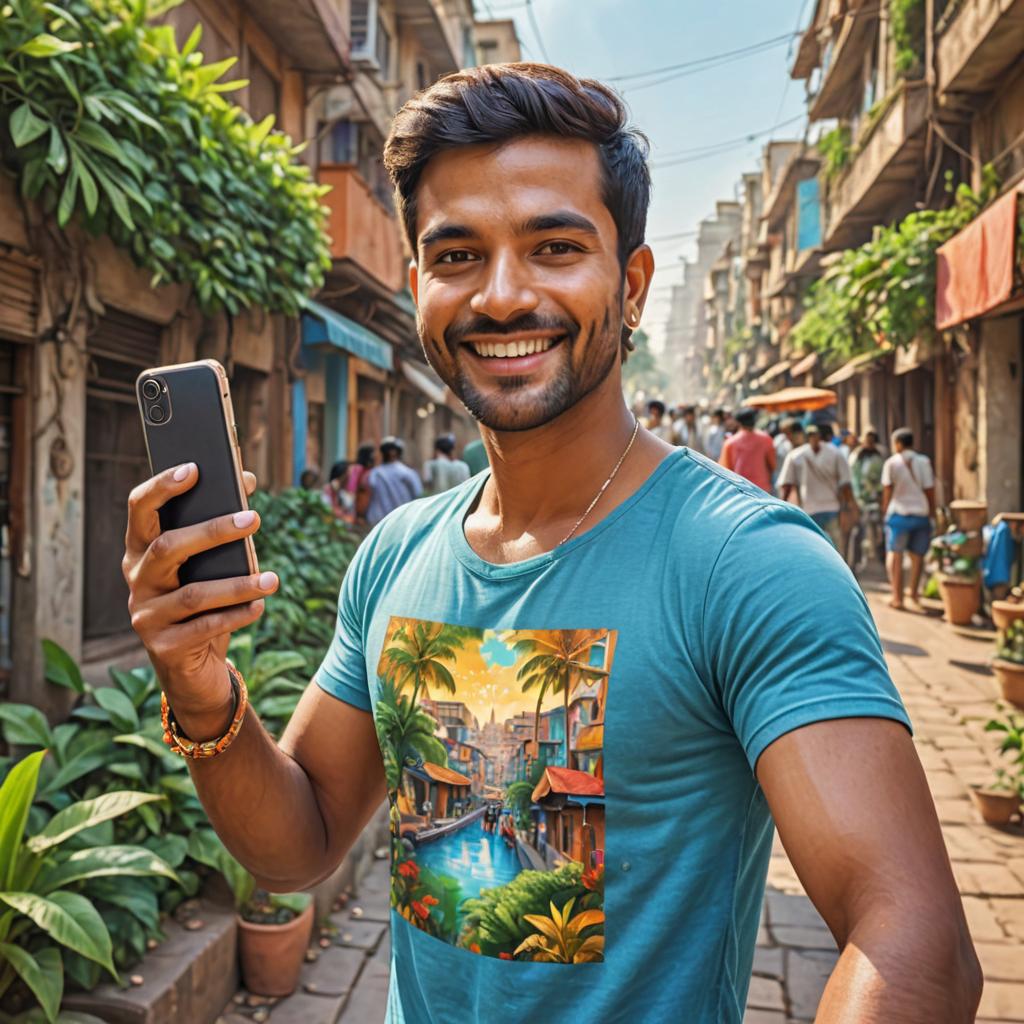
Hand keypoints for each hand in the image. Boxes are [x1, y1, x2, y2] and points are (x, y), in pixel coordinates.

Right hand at [122, 463, 277, 736]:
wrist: (190, 668)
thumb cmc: (203, 602)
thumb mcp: (209, 564)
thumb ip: (222, 523)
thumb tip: (246, 478)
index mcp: (141, 550)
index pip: (140, 509)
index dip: (162, 487)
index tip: (195, 469)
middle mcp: (136, 580)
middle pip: (167, 547)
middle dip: (212, 531)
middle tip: (254, 519)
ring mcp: (145, 615)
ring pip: (192, 593)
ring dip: (238, 584)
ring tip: (272, 579)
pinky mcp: (163, 647)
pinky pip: (204, 628)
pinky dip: (236, 615)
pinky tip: (259, 606)